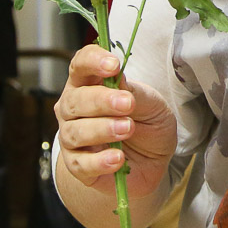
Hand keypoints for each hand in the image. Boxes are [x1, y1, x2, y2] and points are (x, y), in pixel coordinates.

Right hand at [54, 44, 176, 199]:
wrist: (155, 159)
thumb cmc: (148, 122)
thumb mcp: (152, 104)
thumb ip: (134, 91)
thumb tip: (117, 77)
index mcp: (90, 83)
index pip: (81, 65)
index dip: (93, 61)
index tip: (114, 65)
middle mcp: (74, 108)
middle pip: (75, 100)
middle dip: (101, 100)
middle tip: (128, 104)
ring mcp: (72, 137)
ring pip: (75, 132)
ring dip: (102, 129)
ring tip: (128, 129)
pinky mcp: (78, 166)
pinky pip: (80, 164)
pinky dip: (99, 161)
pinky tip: (118, 158)